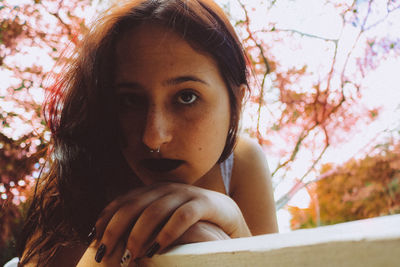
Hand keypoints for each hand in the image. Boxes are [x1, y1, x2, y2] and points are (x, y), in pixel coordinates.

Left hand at [91, 183, 250, 261]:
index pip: (122, 201)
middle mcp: (166, 189)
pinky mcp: (204, 203)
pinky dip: (168, 233)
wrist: (225, 212)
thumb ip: (142, 224)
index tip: (93, 240)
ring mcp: (185, 194)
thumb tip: (113, 243)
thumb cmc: (188, 221)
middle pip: (133, 205)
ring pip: (155, 211)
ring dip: (139, 235)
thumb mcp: (162, 220)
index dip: (105, 219)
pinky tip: (158, 250)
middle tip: (105, 253)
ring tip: (130, 257)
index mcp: (153, 191)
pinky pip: (183, 217)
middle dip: (116, 230)